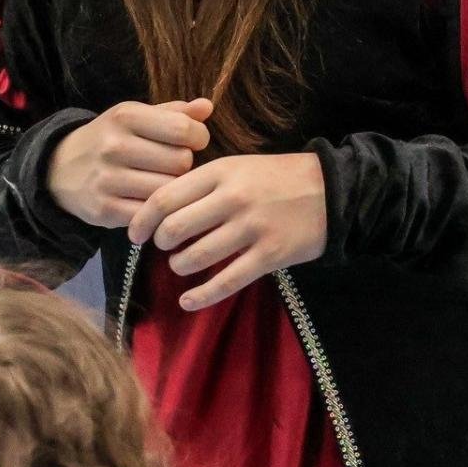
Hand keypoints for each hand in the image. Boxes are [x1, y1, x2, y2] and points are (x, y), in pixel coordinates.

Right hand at [47, 98, 212, 228]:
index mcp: (126, 116)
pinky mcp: (104, 209)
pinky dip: (155, 209)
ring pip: (168, 189)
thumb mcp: (136, 116)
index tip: (193, 142)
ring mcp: (107, 179)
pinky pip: (150, 213)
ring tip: (161, 181)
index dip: (198, 137)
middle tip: (171, 164)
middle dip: (183, 164)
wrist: (59, 168)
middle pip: (181, 162)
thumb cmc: (111, 138)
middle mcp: (114, 146)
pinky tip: (149, 200)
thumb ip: (174, 112)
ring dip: (172, 188)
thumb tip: (207, 107)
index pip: (183, 129)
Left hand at [127, 152, 327, 312]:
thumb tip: (160, 209)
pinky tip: (188, 301)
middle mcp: (233, 199)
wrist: (332, 190)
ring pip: (197, 257)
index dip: (142, 220)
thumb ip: (202, 183)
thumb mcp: (238, 166)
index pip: (165, 198)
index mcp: (221, 172)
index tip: (135, 234)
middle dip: (162, 244)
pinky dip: (201, 296)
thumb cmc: (278, 177)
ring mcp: (252, 228)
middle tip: (165, 248)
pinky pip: (226, 282)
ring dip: (180, 267)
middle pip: (175, 229)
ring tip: (182, 265)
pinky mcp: (269, 255)